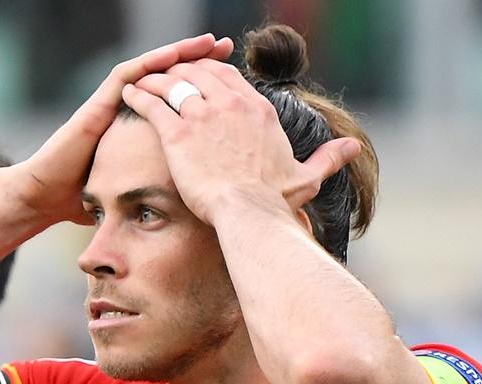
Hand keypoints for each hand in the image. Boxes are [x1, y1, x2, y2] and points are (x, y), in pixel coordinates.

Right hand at [11, 34, 233, 224]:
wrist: (47, 199)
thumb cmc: (81, 202)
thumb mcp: (131, 196)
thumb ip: (152, 193)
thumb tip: (181, 212)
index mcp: (141, 131)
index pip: (178, 100)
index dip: (205, 87)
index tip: (233, 79)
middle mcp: (127, 112)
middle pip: (170, 78)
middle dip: (200, 61)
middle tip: (225, 47)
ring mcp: (111, 105)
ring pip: (151, 69)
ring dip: (179, 53)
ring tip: (206, 42)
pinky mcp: (97, 105)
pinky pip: (127, 76)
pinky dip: (150, 63)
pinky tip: (171, 54)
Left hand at [121, 60, 360, 224]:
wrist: (249, 214)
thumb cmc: (274, 202)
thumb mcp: (305, 176)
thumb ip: (328, 158)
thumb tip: (353, 147)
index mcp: (257, 110)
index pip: (229, 77)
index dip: (210, 71)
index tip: (198, 75)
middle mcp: (230, 105)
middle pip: (199, 72)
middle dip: (180, 70)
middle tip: (165, 75)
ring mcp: (203, 116)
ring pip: (174, 82)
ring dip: (156, 79)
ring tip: (142, 82)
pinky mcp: (178, 133)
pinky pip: (153, 104)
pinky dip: (139, 95)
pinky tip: (128, 95)